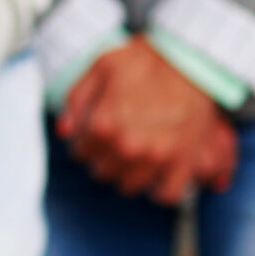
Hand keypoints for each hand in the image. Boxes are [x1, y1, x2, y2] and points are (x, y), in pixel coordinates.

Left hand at [59, 39, 238, 204]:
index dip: (85, 141)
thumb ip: (76, 101)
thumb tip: (64, 132)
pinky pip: (167, 195)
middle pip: (102, 172)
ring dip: (128, 173)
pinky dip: (160, 189)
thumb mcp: (100, 69)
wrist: (190, 60)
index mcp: (103, 124)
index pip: (81, 152)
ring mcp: (157, 158)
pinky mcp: (184, 163)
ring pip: (129, 186)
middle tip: (115, 142)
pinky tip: (156, 173)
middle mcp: (128, 146)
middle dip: (104, 158)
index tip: (95, 133)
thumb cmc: (142, 62)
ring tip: (134, 155)